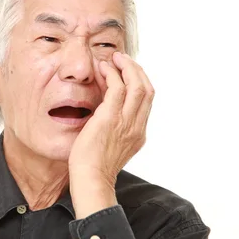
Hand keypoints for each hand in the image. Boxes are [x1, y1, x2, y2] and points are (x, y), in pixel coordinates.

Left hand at [68, 52, 154, 185]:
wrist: (91, 180)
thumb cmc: (94, 167)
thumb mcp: (112, 146)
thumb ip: (115, 128)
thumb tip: (106, 110)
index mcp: (139, 133)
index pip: (147, 100)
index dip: (139, 81)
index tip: (127, 72)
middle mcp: (137, 126)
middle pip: (147, 89)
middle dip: (137, 70)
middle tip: (123, 59)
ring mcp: (126, 122)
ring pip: (137, 85)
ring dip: (127, 67)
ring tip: (115, 58)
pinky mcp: (110, 118)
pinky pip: (117, 88)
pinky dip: (112, 74)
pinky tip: (104, 68)